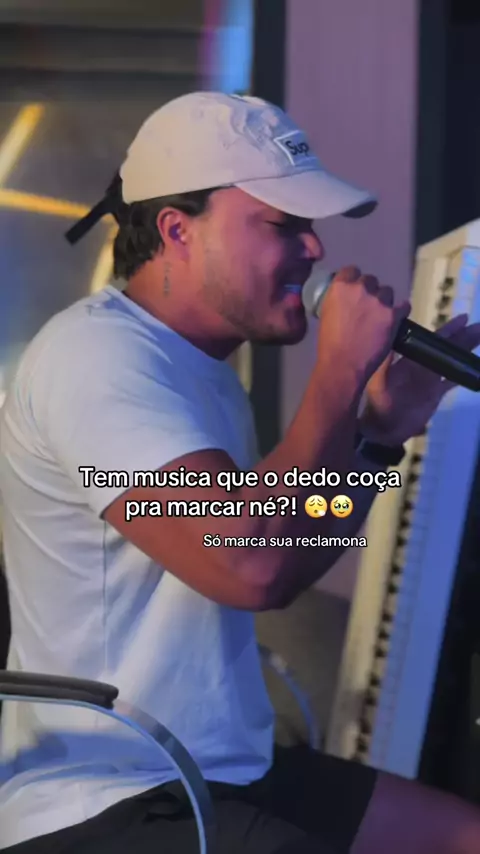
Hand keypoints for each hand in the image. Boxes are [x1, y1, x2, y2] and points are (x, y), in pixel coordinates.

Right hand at [316, 266, 409, 383]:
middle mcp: (361, 289)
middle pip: (370, 280)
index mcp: (341, 287)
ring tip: (380, 315)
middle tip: (366, 306)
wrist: (343, 365)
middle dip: (369, 291)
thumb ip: (336, 300)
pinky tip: (395, 317)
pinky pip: (403, 305)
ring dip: (384, 301)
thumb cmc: (329, 344)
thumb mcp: (326, 314)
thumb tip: (343, 299)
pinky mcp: (393, 315)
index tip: (354, 289)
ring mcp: (379, 302)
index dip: (354, 280)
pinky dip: (400, 310)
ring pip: (387, 291)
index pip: (351, 270)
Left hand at [360, 313, 479, 445]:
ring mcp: (429, 380)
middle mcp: (421, 366)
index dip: (447, 329)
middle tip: (479, 326)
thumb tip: (389, 335)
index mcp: (409, 359)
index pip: (431, 339)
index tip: (462, 319)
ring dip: (466, 350)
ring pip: (452, 361)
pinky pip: (452, 381)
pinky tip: (475, 367)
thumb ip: (385, 361)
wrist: (383, 430)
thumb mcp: (378, 382)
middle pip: (445, 347)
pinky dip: (463, 374)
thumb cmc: (378, 404)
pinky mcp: (435, 395)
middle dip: (463, 336)